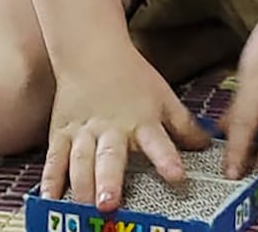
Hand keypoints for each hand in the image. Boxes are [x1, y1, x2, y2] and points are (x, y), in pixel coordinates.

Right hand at [43, 47, 210, 211]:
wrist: (92, 51)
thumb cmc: (132, 77)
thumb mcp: (164, 97)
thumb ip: (184, 125)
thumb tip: (207, 146)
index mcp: (142, 122)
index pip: (158, 142)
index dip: (167, 159)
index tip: (177, 176)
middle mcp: (112, 129)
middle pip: (110, 155)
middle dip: (109, 180)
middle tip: (110, 203)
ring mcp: (83, 131)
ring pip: (81, 159)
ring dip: (82, 183)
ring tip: (84, 206)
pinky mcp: (61, 132)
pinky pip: (55, 157)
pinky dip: (51, 178)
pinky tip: (49, 197)